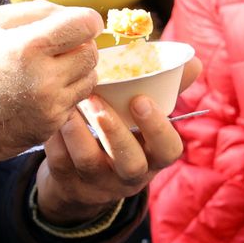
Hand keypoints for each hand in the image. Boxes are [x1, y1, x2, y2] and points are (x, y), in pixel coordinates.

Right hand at [0, 0, 101, 174]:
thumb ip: (34, 11)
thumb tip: (72, 14)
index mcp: (27, 47)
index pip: (86, 25)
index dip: (85, 20)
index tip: (76, 23)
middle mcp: (43, 79)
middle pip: (91, 53)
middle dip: (79, 45)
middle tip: (55, 46)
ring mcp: (48, 108)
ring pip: (89, 80)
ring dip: (74, 70)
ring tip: (44, 69)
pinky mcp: (48, 128)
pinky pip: (72, 103)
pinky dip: (61, 94)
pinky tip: (34, 91)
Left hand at [33, 56, 200, 223]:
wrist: (81, 175)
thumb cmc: (121, 134)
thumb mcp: (144, 119)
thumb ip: (165, 91)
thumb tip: (193, 62)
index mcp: (154, 156)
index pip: (169, 150)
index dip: (157, 127)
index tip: (140, 99)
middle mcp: (129, 174)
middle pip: (130, 163)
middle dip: (115, 131)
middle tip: (97, 99)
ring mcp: (97, 181)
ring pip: (89, 161)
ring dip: (78, 129)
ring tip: (69, 102)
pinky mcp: (67, 179)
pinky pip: (60, 160)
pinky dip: (56, 135)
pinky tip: (50, 113)